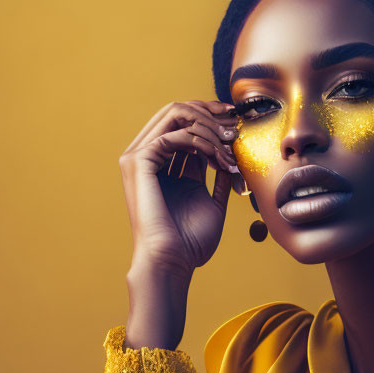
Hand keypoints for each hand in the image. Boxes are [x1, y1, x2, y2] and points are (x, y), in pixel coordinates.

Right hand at [119, 99, 243, 277]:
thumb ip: (219, 177)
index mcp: (162, 165)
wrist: (173, 262)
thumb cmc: (191, 242)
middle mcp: (147, 156)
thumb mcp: (213, 202)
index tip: (235, 122)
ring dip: (209, 129)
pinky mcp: (138, 162)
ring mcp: (138, 157)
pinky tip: (218, 160)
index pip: (183, 124)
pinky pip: (175, 135)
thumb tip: (231, 157)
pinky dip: (202, 142)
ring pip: (176, 115)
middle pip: (177, 111)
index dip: (210, 117)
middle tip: (233, 127)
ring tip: (228, 152)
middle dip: (209, 112)